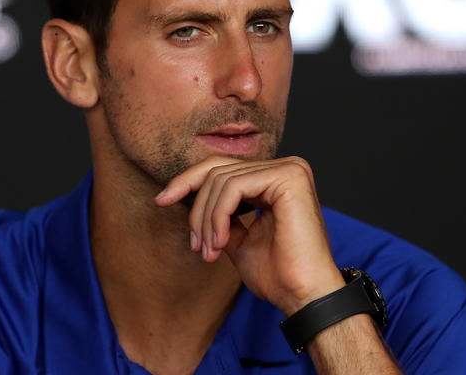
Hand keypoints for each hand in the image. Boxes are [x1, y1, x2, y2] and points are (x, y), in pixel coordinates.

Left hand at [154, 155, 344, 314]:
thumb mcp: (237, 238)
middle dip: (196, 206)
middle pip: (218, 169)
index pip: (222, 168)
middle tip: (193, 244)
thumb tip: (188, 197)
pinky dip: (218, 216)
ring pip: (222, 180)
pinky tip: (220, 243)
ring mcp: (289, 169)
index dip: (188, 181)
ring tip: (208, 251)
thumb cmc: (277, 274)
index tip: (161, 200)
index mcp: (274, 177)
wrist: (304, 298)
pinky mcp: (289, 177)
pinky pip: (235, 188)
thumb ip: (220, 214)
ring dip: (206, 220)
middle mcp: (285, 166)